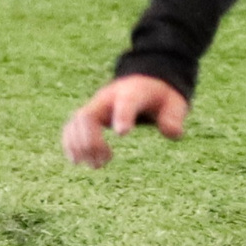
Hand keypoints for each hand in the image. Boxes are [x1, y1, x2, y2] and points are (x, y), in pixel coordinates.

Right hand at [62, 73, 190, 166]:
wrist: (145, 81)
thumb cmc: (160, 96)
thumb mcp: (174, 103)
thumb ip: (174, 117)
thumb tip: (173, 134)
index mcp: (134, 92)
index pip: (126, 102)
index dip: (123, 116)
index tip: (123, 133)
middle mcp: (108, 97)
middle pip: (89, 115)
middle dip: (92, 141)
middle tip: (106, 161)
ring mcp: (95, 105)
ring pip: (76, 121)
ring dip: (80, 146)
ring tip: (96, 165)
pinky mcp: (87, 114)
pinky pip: (71, 126)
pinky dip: (70, 143)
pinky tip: (78, 160)